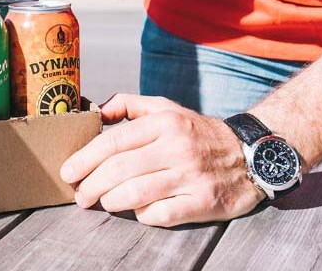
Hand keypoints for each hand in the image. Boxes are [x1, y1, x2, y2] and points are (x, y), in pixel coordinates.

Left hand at [59, 94, 263, 226]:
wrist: (253, 154)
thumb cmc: (197, 133)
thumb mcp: (166, 108)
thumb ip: (127, 105)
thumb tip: (92, 109)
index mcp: (164, 123)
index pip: (112, 142)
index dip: (84, 159)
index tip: (67, 172)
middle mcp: (177, 148)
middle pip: (118, 171)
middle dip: (90, 186)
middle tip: (79, 195)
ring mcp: (192, 176)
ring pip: (134, 194)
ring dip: (110, 201)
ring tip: (102, 202)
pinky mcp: (205, 202)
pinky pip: (160, 215)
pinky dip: (142, 215)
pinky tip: (138, 211)